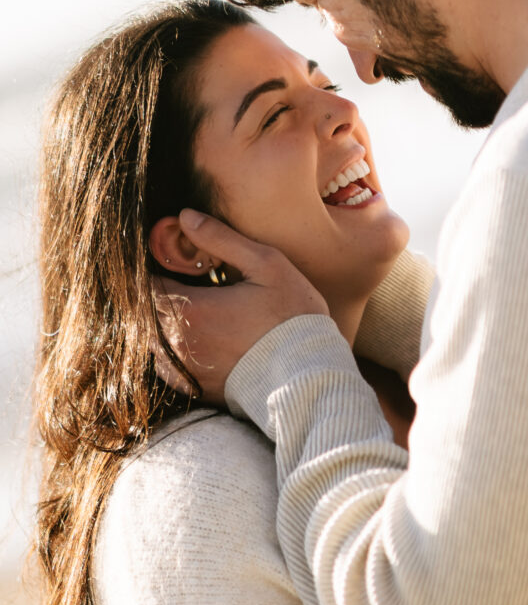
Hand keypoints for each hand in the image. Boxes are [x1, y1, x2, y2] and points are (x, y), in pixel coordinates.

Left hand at [154, 210, 328, 405]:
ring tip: (189, 309)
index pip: (145, 283)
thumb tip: (185, 216)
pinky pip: (165, 366)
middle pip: (143, 312)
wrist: (308, 376)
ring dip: (160, 322)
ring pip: (150, 340)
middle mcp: (177, 342)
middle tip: (179, 280)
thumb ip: (221, 239)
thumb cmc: (291, 317)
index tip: (169, 260)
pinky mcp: (194, 388)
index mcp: (190, 308)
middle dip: (156, 294)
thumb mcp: (266, 265)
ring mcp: (183, 369)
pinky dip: (171, 349)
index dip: (153, 268)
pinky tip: (195, 339)